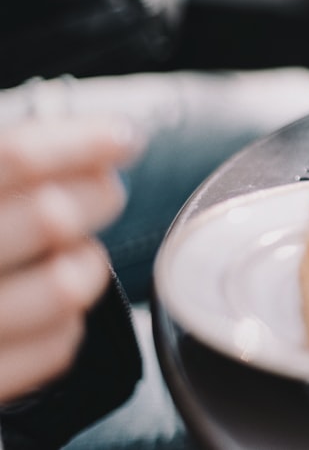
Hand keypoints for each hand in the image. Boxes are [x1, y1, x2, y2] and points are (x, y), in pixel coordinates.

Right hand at [0, 117, 143, 402]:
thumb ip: (4, 171)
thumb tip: (84, 143)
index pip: (13, 159)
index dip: (79, 143)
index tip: (122, 137)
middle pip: (51, 217)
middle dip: (96, 196)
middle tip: (103, 191)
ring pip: (65, 285)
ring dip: (87, 262)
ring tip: (77, 252)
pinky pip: (57, 346)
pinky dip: (69, 321)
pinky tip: (52, 307)